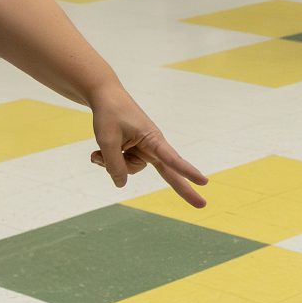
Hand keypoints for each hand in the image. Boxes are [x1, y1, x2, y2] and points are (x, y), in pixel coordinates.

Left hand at [87, 87, 207, 206]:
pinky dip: (107, 160)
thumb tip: (121, 184)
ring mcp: (144, 150)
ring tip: (100, 148)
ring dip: (111, 162)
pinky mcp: (134, 151)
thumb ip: (114, 165)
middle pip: (169, 172)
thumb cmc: (109, 114)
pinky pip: (122, 165)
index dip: (187, 171)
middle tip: (202, 205)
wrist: (105, 97)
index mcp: (153, 139)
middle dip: (184, 189)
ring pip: (129, 169)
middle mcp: (153, 146)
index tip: (203, 181)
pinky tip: (97, 153)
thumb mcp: (107, 140)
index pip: (172, 158)